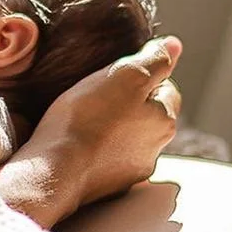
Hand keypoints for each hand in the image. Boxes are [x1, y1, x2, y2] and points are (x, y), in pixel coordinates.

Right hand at [0, 36, 182, 226]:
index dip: (143, 77)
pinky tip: (79, 144)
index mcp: (165, 121)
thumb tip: (174, 45)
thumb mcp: (124, 75)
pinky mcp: (109, 187)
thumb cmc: (87, 118)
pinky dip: (100, 151)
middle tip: (100, 95)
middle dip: (131, 104)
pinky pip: (108, 160)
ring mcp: (132, 171)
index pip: (166, 88)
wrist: (56, 171)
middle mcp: (156, 150)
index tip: (116, 76)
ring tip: (86, 120)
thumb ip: (154, 60)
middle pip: (149, 115)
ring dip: (115, 129)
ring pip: (129, 139)